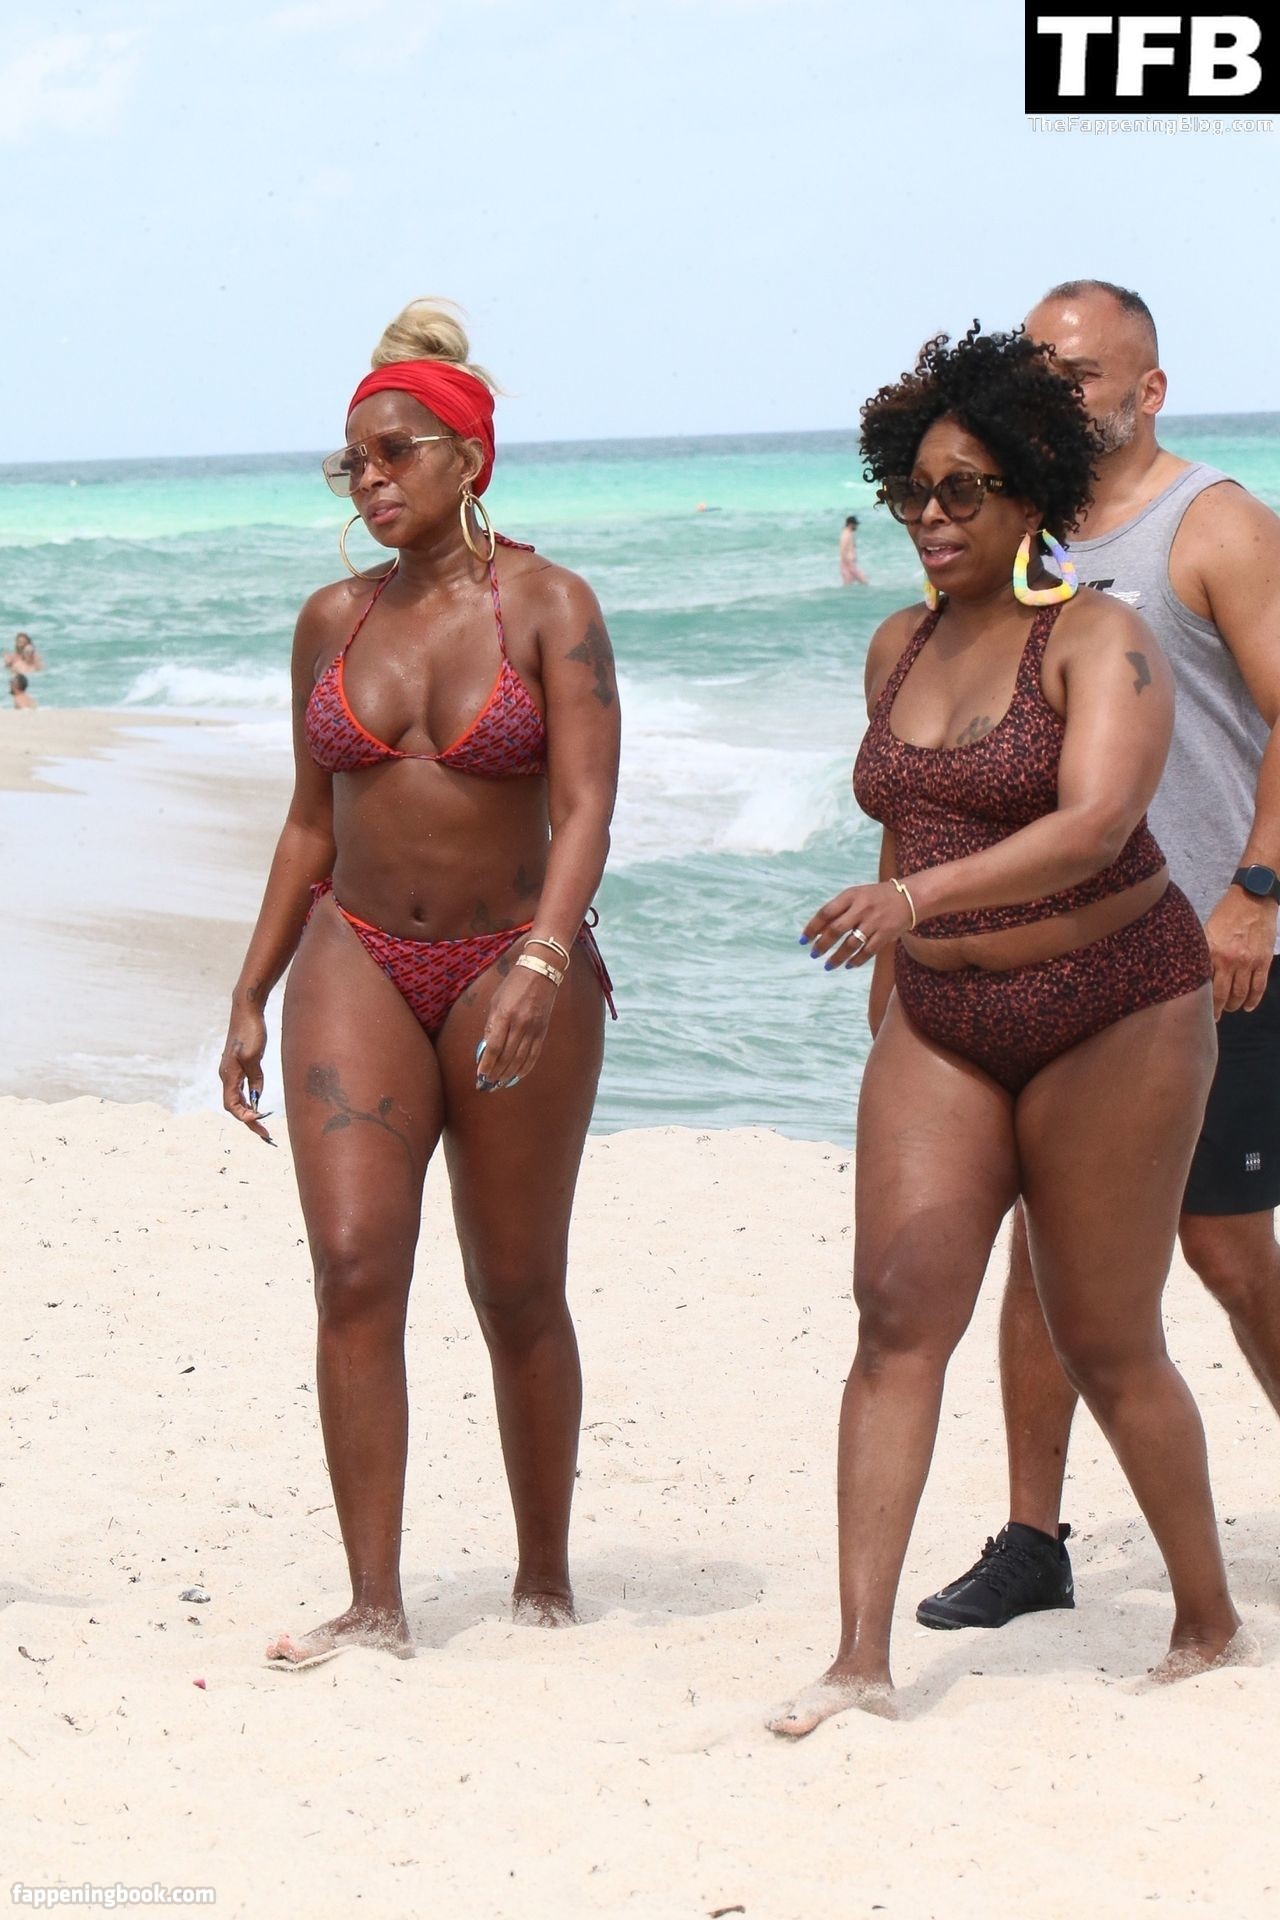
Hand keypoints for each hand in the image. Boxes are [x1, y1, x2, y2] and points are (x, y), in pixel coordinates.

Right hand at [219, 1002, 274, 1143]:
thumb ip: (255, 1077)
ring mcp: (232, 1070)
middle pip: (234, 1106)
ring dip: (249, 1113)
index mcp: (228, 1075)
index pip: (232, 1106)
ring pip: (238, 1099)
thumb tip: (257, 1097)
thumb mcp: (254, 1056)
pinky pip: (242, 1089)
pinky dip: (249, 1100)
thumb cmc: (250, 1030)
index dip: (244, 1117)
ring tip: (263, 1125)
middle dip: (249, 1121)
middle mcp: (227, 1075)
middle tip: (266, 1135)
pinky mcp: (239, 1065)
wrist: (247, 1010)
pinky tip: (259, 1104)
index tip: (260, 1121)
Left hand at [475, 963, 557, 1090]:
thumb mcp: (495, 1001)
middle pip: (507, 1057)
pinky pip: (534, 1055)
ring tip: (499, 1084)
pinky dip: (525, 1068)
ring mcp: (534, 1029)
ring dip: (509, 1075)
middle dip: (496, 1074)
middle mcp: (520, 1024)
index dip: (487, 1064)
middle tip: (487, 1085)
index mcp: (505, 1015)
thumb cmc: (513, 985)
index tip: (480, 1075)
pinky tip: (517, 1076)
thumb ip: (491, 1025)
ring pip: (520, 1059)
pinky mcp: (543, 1031)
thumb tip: (486, 1048)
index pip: (494, 1046)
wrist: (541, 972)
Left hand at [799, 881, 913, 969]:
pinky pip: (868, 951)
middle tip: (814, 955)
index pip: (826, 912)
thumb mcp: (855, 896)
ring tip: (827, 965)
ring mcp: (874, 921)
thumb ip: (837, 910)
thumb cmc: (874, 898)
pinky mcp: (886, 933)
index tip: (803, 940)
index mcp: (851, 896)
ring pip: (851, 944)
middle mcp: (862, 908)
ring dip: (837, 957)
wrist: (908, 897)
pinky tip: (848, 965)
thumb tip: (816, 931)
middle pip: (836, 929)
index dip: (812, 928)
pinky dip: (856, 960)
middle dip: (822, 944)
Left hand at [1203, 887, 1276, 1015]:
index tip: (1196, 1009)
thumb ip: (1202, 952)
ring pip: (1240, 994)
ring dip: (1234, 1005)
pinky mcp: (1263, 961)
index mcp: (1210, 952)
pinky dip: (1253, 1000)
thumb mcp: (1206, 930)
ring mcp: (1248, 962)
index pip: (1203, 984)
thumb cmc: (1226, 913)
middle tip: (1214, 1017)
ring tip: (1229, 1008)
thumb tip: (1191, 972)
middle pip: (1222, 995)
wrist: (1253, 898)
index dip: (1200, 1000)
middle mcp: (1228, 960)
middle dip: (1217, 1009)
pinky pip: (1259, 987)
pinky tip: (1247, 1007)